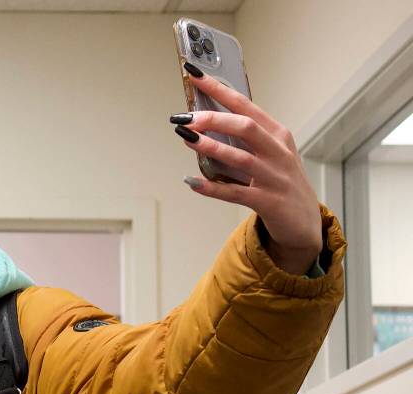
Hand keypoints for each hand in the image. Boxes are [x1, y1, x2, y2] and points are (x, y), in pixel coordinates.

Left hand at [173, 66, 322, 274]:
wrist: (304, 222)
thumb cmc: (280, 182)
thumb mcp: (269, 154)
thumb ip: (243, 139)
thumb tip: (202, 124)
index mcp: (277, 135)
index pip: (245, 105)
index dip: (219, 89)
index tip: (194, 74)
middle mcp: (278, 153)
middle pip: (246, 128)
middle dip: (214, 119)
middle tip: (185, 117)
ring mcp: (274, 178)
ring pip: (241, 158)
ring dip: (211, 148)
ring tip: (186, 139)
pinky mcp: (268, 202)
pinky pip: (236, 194)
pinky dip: (213, 188)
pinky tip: (193, 183)